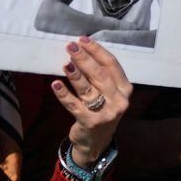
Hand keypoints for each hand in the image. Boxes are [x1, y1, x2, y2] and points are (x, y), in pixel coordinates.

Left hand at [52, 38, 132, 166]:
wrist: (96, 141)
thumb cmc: (101, 111)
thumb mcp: (109, 94)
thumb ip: (101, 76)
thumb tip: (82, 51)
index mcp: (125, 89)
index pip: (112, 65)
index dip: (97, 51)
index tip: (83, 40)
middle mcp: (119, 100)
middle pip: (100, 75)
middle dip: (85, 59)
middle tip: (71, 47)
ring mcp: (106, 113)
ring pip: (88, 89)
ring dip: (75, 75)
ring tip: (66, 63)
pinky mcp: (90, 122)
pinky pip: (74, 105)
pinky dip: (64, 95)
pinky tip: (55, 84)